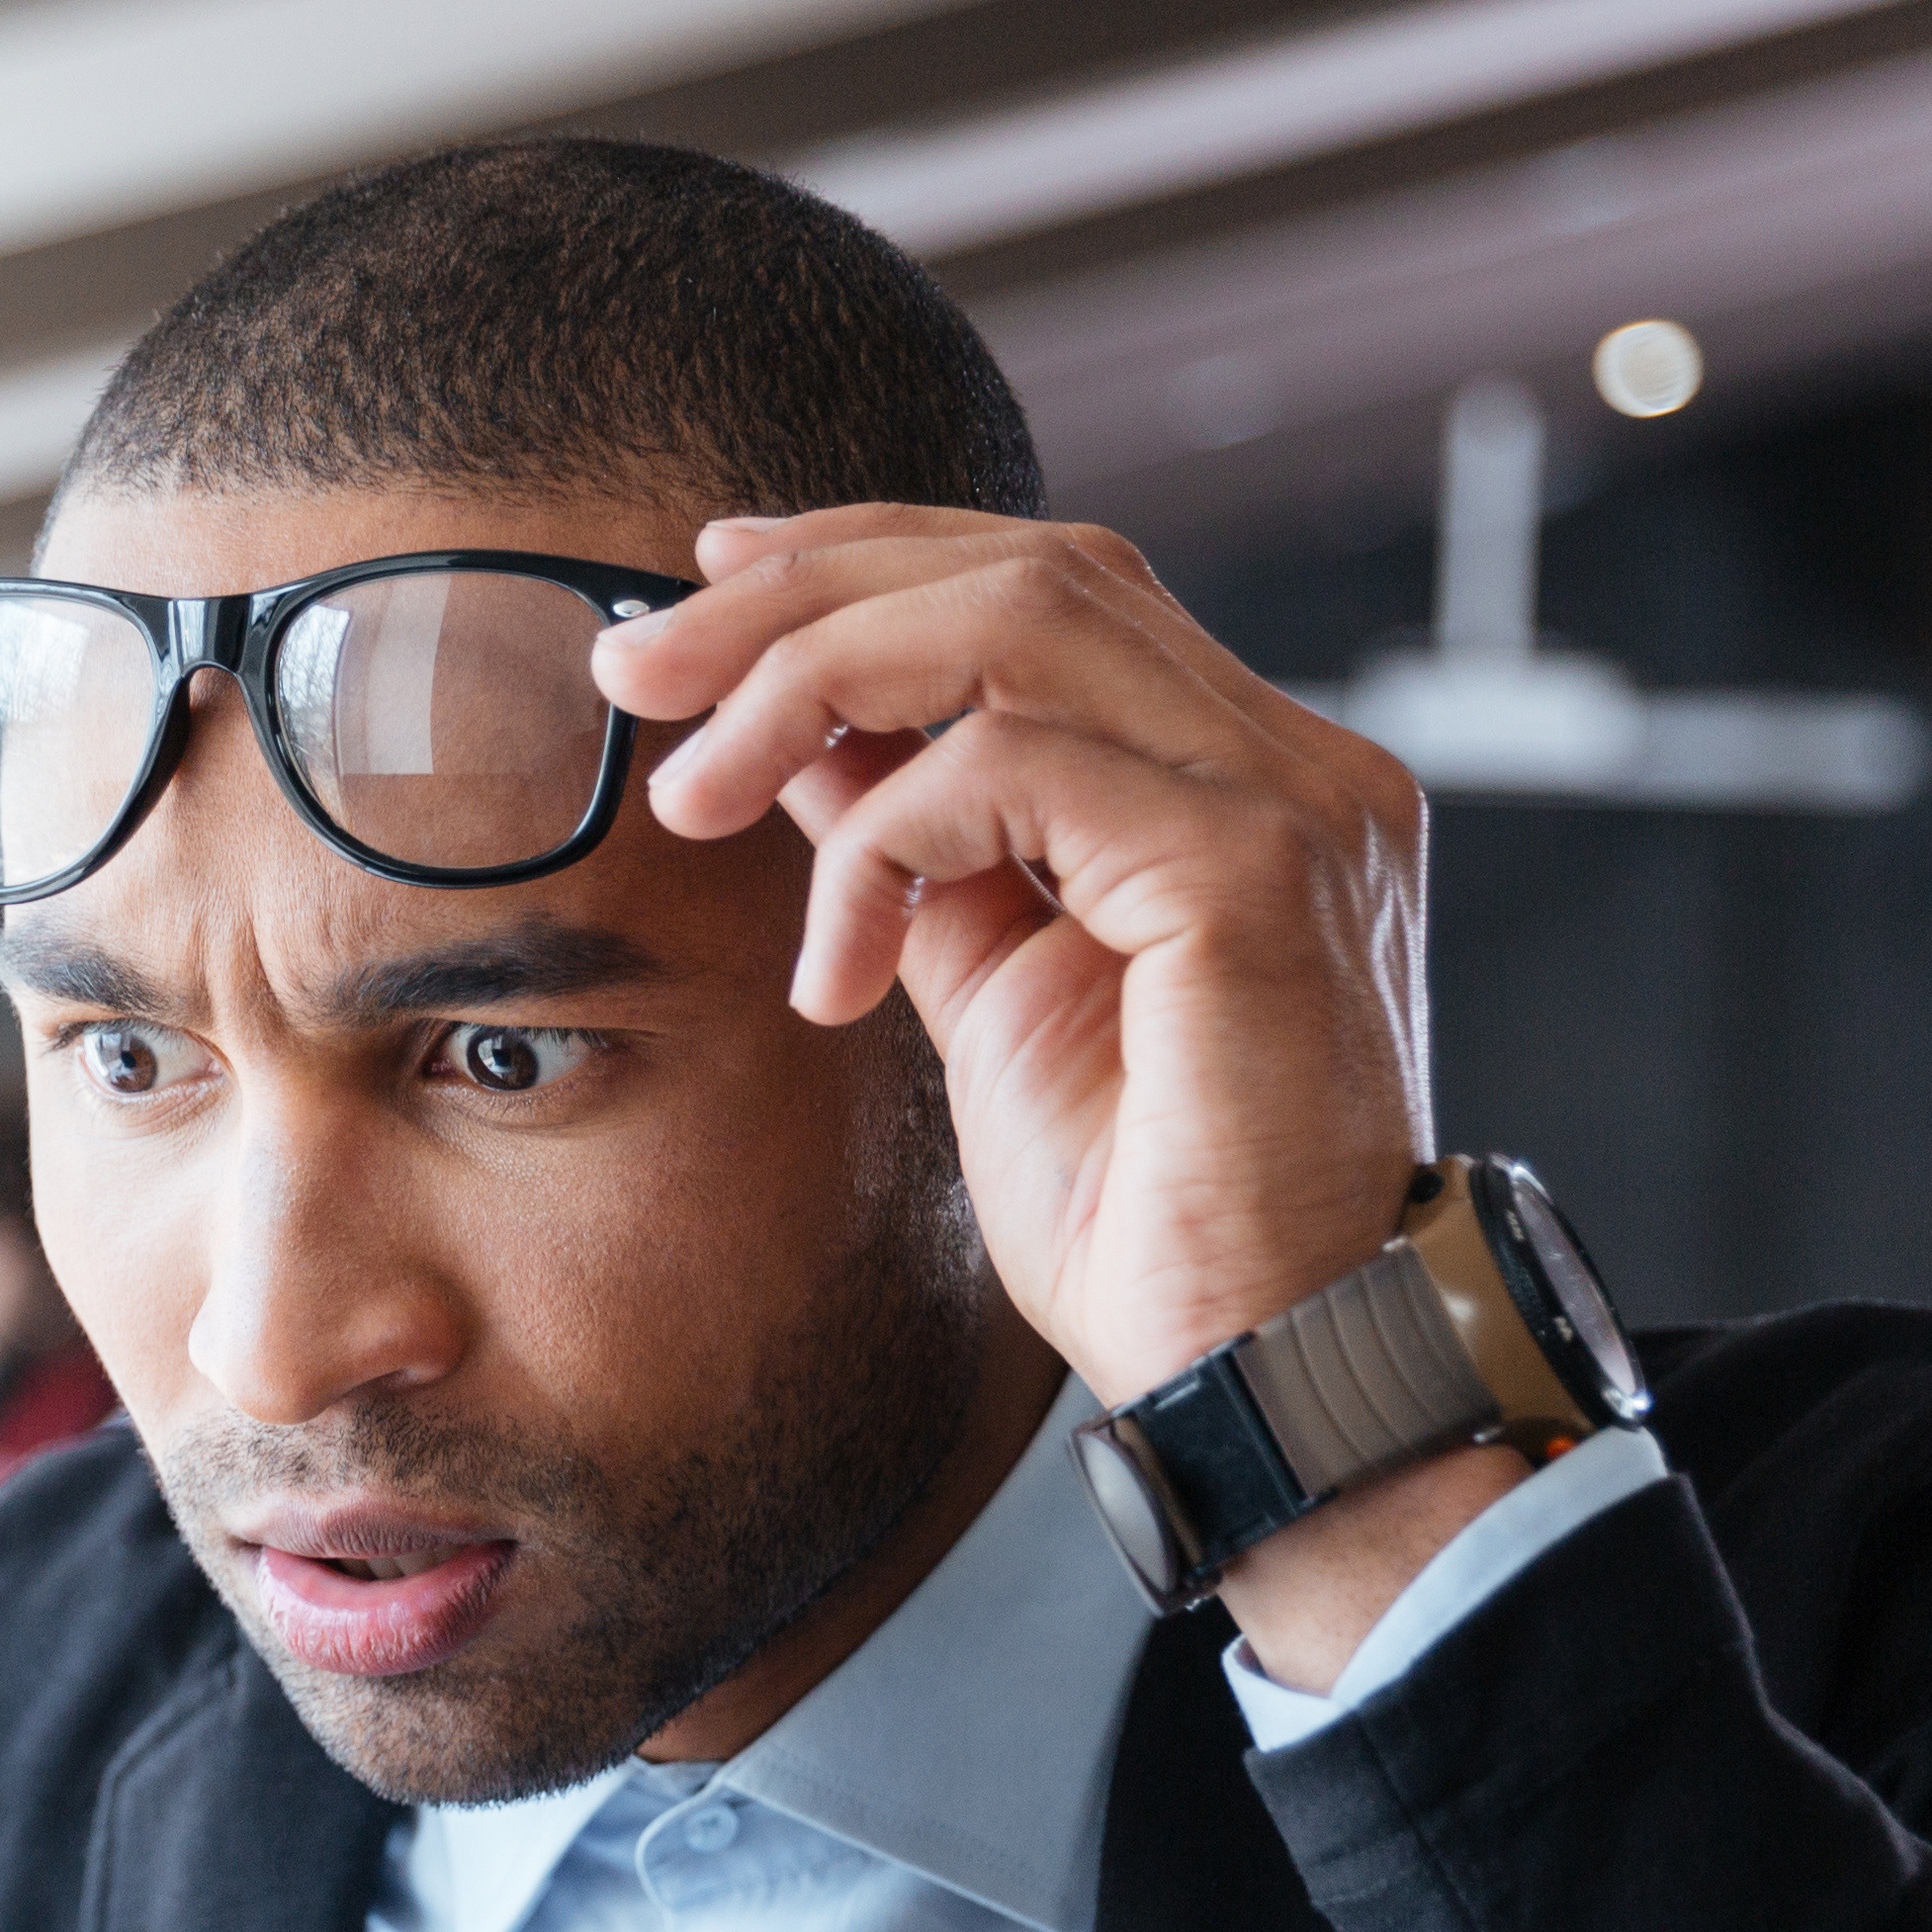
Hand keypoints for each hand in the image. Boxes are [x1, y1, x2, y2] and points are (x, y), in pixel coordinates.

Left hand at [595, 507, 1429, 1408]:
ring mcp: (1291, 802)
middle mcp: (1294, 762)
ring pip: (1019, 620)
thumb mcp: (998, 997)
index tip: (711, 588)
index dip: (872, 558)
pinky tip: (838, 968)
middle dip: (804, 595)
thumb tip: (802, 744)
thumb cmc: (1154, 1224)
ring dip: (812, 679)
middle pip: (1030, 567)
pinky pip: (1016, 768)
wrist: (1268, 1373)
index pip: (1055, 588)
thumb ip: (924, 856)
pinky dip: (885, 840)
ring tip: (691, 790)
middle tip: (636, 662)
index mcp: (1247, 780)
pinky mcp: (1253, 870)